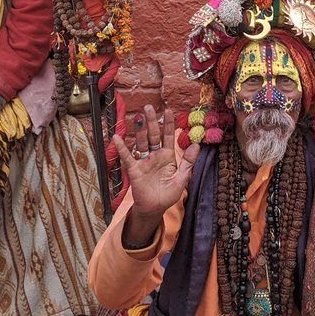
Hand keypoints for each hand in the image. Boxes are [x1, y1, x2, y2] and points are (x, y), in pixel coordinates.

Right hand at [112, 106, 199, 241]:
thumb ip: (188, 162)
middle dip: (152, 122)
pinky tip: (117, 137)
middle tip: (149, 107)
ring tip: (138, 117)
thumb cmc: (168, 194)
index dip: (168, 124)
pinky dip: (122, 148)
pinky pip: (128, 157)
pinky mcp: (134, 170)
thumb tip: (197, 145)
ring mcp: (144, 161)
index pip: (168, 137)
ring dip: (140, 130)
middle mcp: (155, 156)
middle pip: (153, 136)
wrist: (155, 208)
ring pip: (142, 143)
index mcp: (168, 157)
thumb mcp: (181, 178)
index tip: (168, 111)